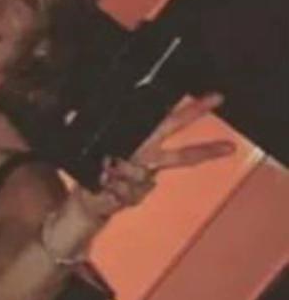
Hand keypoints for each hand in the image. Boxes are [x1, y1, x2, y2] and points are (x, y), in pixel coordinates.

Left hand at [75, 93, 235, 220]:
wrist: (86, 200)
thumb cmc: (94, 168)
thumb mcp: (87, 141)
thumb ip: (84, 125)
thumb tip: (72, 113)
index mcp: (143, 142)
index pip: (171, 123)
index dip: (192, 110)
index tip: (215, 98)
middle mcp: (148, 162)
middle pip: (180, 156)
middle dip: (203, 150)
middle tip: (227, 147)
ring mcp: (143, 183)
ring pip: (144, 175)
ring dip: (122, 172)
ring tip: (105, 169)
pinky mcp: (133, 199)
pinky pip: (128, 192)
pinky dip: (113, 187)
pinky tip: (104, 184)